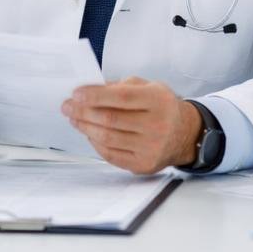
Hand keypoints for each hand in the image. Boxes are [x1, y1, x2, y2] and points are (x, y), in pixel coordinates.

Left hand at [62, 77, 201, 174]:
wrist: (185, 133)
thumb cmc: (161, 106)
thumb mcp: (148, 87)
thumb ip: (120, 87)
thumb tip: (89, 91)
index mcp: (158, 100)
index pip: (121, 98)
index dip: (95, 95)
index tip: (76, 93)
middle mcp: (157, 125)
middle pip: (110, 120)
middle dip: (83, 112)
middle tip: (67, 106)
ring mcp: (150, 148)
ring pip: (108, 138)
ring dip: (85, 128)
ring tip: (74, 119)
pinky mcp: (143, 164)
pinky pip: (111, 155)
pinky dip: (96, 143)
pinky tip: (89, 134)